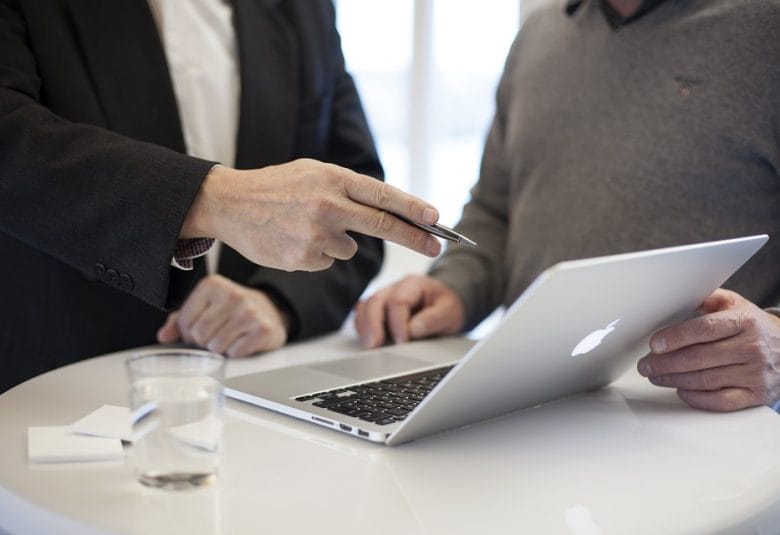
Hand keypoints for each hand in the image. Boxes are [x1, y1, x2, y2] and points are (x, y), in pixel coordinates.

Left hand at [157, 274, 287, 356]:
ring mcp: (249, 312)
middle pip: (200, 335)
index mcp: (212, 285)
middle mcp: (232, 294)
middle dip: (204, 342)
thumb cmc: (231, 310)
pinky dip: (236, 352)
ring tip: (229, 337)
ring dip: (220, 349)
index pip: (185, 321)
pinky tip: (242, 341)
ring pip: (216, 346)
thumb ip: (180, 319)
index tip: (199, 329)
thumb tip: (164, 336)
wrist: (270, 310)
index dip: (188, 332)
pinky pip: (235, 352)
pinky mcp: (263, 329)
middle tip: (215, 335)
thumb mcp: (205, 307)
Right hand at [182, 159, 441, 271]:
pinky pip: (327, 261)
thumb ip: (347, 189)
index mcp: (332, 178)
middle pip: (383, 225)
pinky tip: (294, 238)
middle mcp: (328, 205)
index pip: (384, 196)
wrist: (229, 203)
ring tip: (305, 226)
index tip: (437, 219)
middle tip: (437, 246)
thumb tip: (386, 210)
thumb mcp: (313, 173)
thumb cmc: (276, 186)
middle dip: (415, 238)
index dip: (414, 209)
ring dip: (338, 241)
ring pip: (350, 248)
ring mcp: (316, 234)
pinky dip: (317, 254)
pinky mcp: (304, 258)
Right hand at [354, 274, 464, 347]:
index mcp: (413, 284)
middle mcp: (394, 288)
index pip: (398, 301)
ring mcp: (384, 298)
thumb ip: (433, 319)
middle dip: (373, 324)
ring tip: (368, 346)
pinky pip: (363, 315)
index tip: (402, 341)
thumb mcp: (450, 311)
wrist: (445, 305)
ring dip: (364, 327)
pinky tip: (367, 341)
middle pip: (375, 301)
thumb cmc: (446, 306)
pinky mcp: (378, 310)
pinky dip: (362, 328)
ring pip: (365, 307)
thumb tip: (413, 330)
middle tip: (374, 345)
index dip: (397, 322)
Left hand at [637, 288, 779, 410]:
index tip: (654, 344)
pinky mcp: (757, 394)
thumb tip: (675, 296)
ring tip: (655, 376)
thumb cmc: (753, 326)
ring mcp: (755, 373)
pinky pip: (721, 401)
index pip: (704, 329)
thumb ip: (706, 298)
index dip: (675, 337)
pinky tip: (681, 390)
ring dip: (674, 380)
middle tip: (645, 365)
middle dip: (666, 363)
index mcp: (743, 321)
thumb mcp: (734, 304)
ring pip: (706, 380)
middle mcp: (751, 347)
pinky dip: (697, 398)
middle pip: (699, 358)